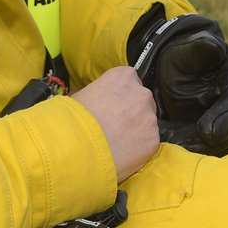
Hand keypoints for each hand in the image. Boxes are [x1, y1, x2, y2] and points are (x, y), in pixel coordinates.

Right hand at [71, 66, 159, 181]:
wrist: (78, 146)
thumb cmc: (74, 118)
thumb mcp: (82, 94)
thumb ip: (99, 93)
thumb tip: (96, 100)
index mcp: (124, 76)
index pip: (130, 80)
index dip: (121, 95)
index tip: (113, 105)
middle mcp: (142, 93)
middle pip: (142, 101)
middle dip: (132, 112)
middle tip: (116, 125)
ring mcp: (150, 117)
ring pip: (147, 122)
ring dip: (137, 129)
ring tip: (118, 141)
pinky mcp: (153, 140)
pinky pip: (148, 142)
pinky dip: (139, 147)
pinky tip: (123, 151)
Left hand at [128, 7, 227, 156]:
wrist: (173, 68)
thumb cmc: (181, 56)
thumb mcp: (187, 49)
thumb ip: (200, 48)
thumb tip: (214, 46)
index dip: (226, 116)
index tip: (206, 131)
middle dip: (218, 138)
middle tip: (194, 149)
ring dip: (210, 148)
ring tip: (185, 153)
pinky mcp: (223, 130)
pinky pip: (218, 144)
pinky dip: (202, 150)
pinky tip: (182, 153)